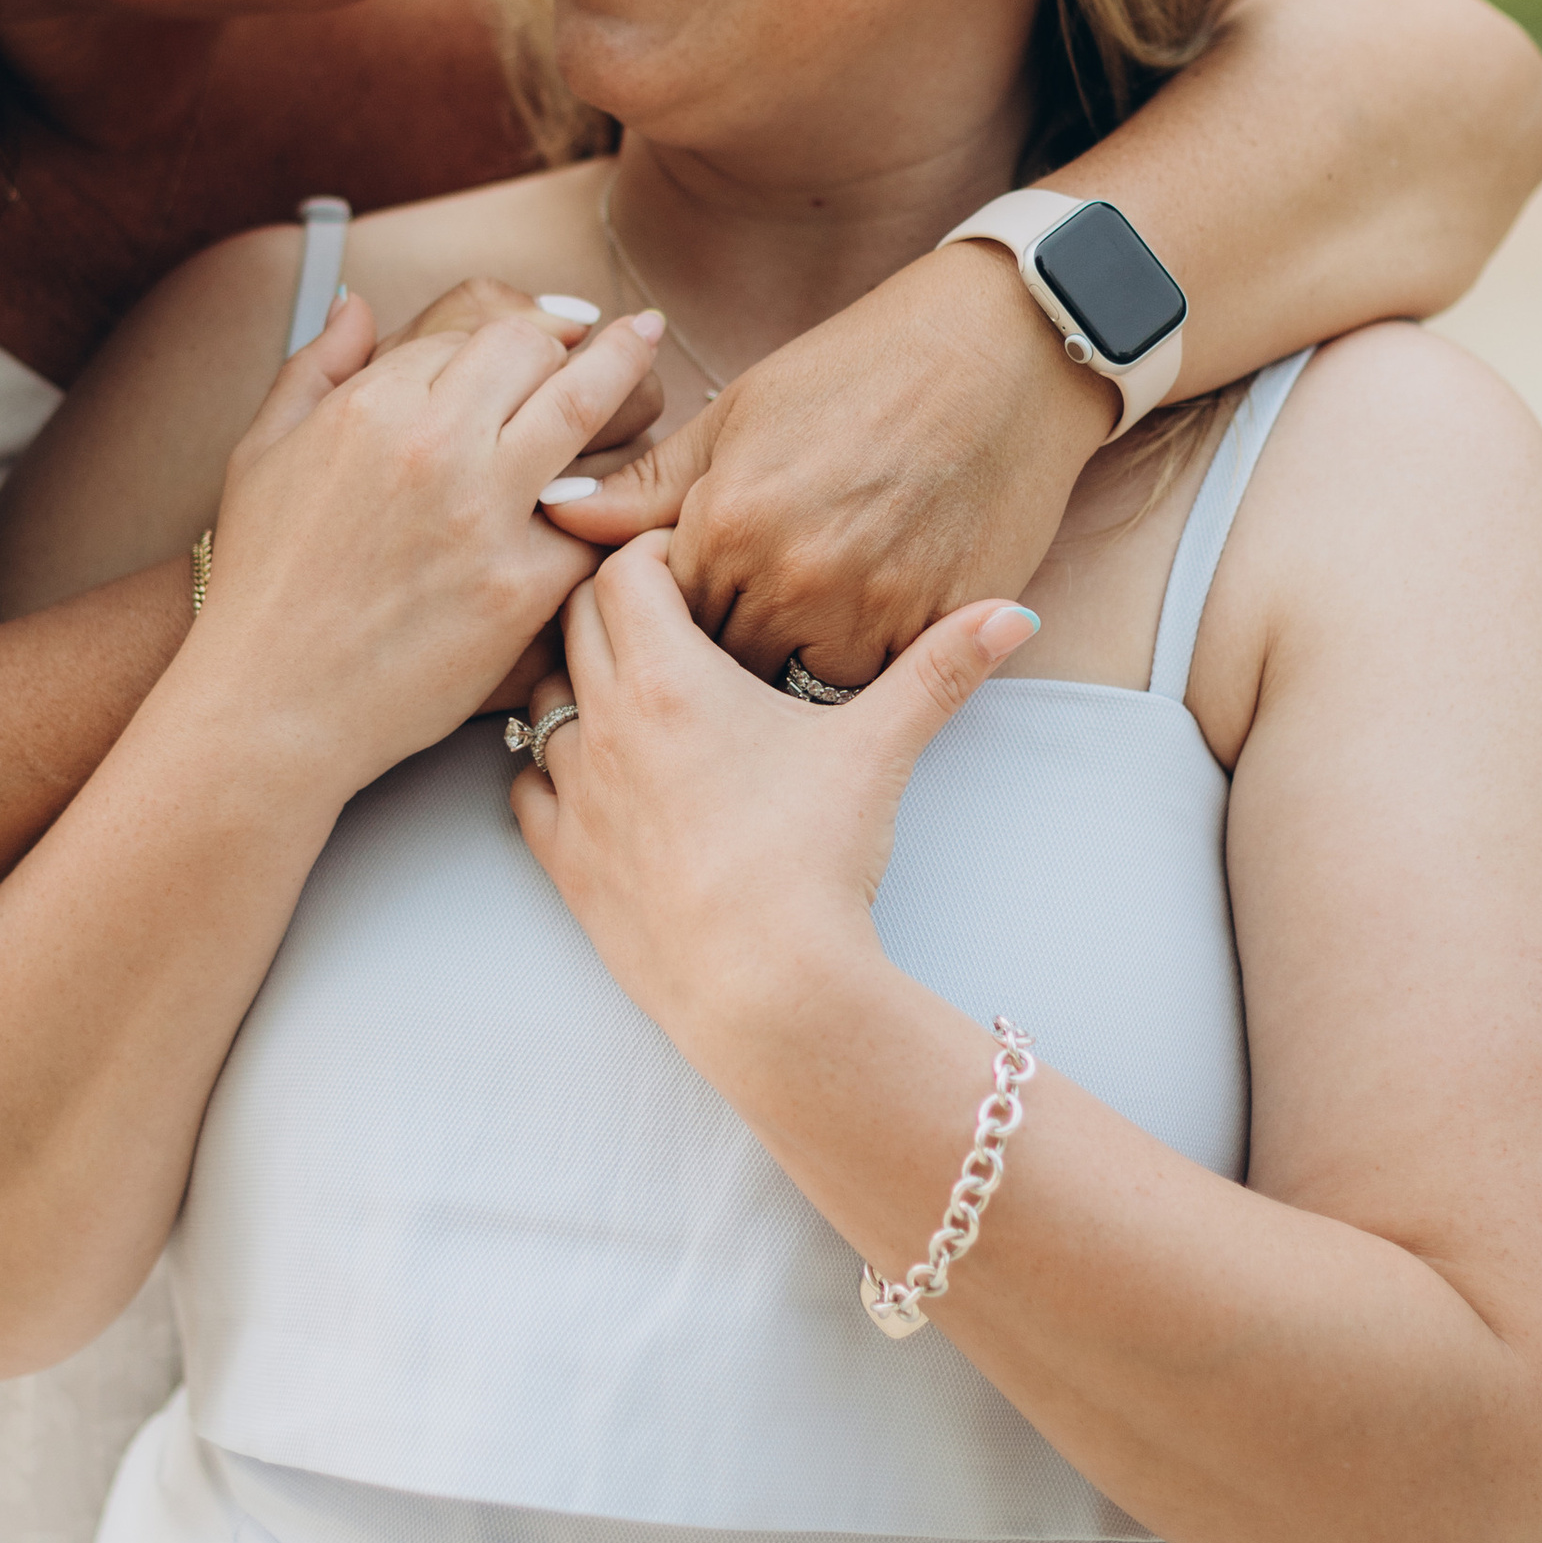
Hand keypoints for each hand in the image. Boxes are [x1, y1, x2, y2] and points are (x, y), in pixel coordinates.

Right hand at [187, 293, 666, 796]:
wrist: (272, 704)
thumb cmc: (263, 583)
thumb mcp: (261, 453)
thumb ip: (314, 366)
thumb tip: (357, 306)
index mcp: (372, 403)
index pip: (473, 333)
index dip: (514, 336)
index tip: (549, 333)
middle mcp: (433, 444)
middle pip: (536, 352)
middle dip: (582, 340)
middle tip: (629, 333)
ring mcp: (484, 514)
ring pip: (585, 409)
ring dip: (628, 377)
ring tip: (650, 352)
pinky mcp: (523, 585)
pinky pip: (595, 520)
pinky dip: (616, 501)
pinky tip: (638, 483)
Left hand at [507, 536, 1042, 1045]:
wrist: (767, 989)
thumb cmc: (815, 859)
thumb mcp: (882, 749)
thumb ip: (943, 669)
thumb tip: (1014, 614)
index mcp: (666, 678)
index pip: (622, 569)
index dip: (653, 554)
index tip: (692, 566)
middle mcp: (602, 724)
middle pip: (572, 623)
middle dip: (612, 606)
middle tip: (667, 618)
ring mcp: (576, 795)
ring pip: (540, 702)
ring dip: (577, 684)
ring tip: (633, 693)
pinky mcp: (564, 862)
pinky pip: (528, 787)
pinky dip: (553, 769)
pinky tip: (601, 776)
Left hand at [534, 242, 1111, 682]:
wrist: (1001, 355)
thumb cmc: (861, 371)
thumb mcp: (741, 413)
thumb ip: (650, 482)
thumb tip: (560, 515)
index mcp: (726, 522)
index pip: (648, 612)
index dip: (651, 612)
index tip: (666, 602)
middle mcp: (787, 578)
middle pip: (710, 664)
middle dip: (701, 661)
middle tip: (713, 640)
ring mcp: (864, 612)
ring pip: (785, 689)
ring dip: (773, 676)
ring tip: (773, 646)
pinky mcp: (931, 631)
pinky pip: (864, 691)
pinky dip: (844, 677)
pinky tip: (837, 646)